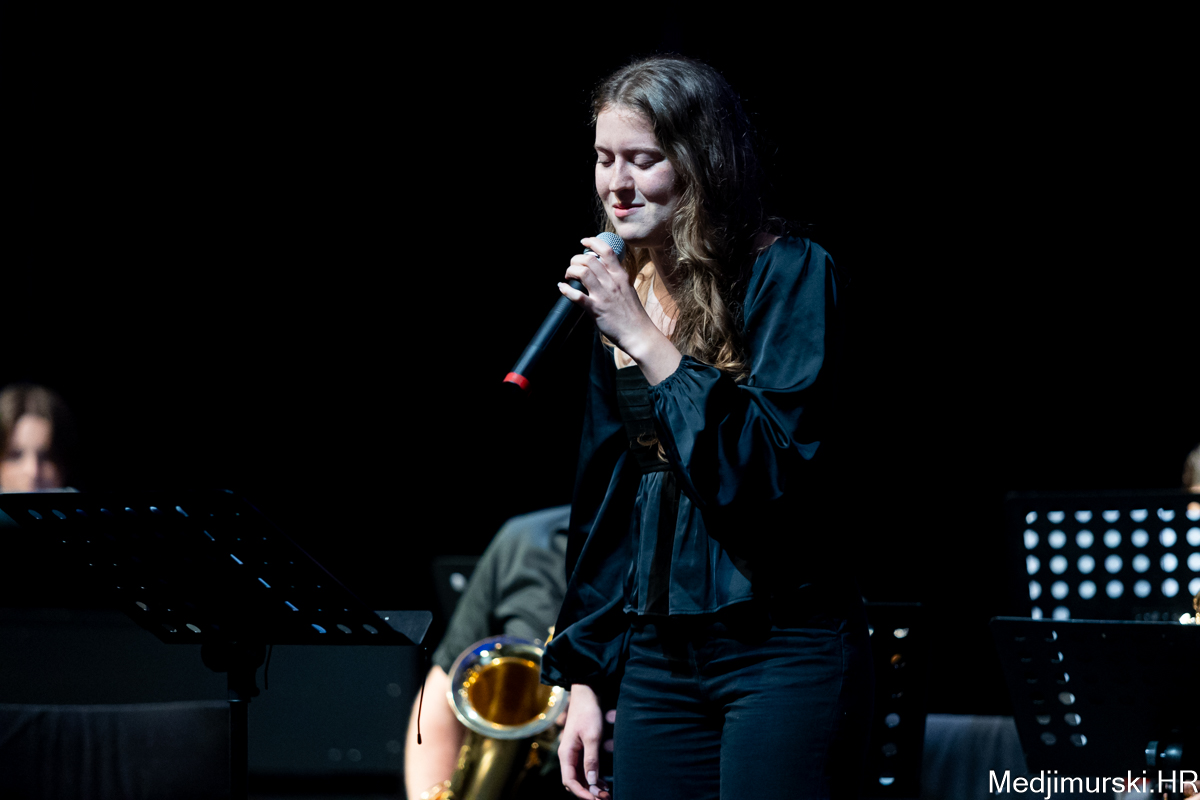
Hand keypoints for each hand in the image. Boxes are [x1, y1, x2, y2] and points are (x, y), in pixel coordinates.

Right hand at [558, 683, 609, 798]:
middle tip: (604, 798)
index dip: (582, 793)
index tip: (596, 799)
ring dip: (590, 786)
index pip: (569, 781)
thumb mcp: (592, 736)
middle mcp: (567, 756)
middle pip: (573, 782)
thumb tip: (591, 781)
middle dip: (587, 792)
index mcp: (566, 753)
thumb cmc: (588, 713)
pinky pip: (583, 769)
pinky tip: (602, 782)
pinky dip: (592, 778)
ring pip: (579, 777)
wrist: (587, 694)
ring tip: (605, 793)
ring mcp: (573, 753)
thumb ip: (591, 759)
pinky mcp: (580, 750)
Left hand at [559, 238, 662, 358]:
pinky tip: (562, 288)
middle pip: (590, 260)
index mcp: (621, 276)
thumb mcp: (627, 288)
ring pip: (582, 273)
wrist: (638, 333)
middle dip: (576, 259)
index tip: (583, 242)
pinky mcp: (596, 310)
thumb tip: (602, 267)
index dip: (593, 242)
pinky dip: (566, 290)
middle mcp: (612, 283)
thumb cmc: (633, 313)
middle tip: (573, 265)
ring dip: (571, 271)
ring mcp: (604, 296)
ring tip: (568, 275)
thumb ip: (615, 277)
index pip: (607, 251)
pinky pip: (577, 296)